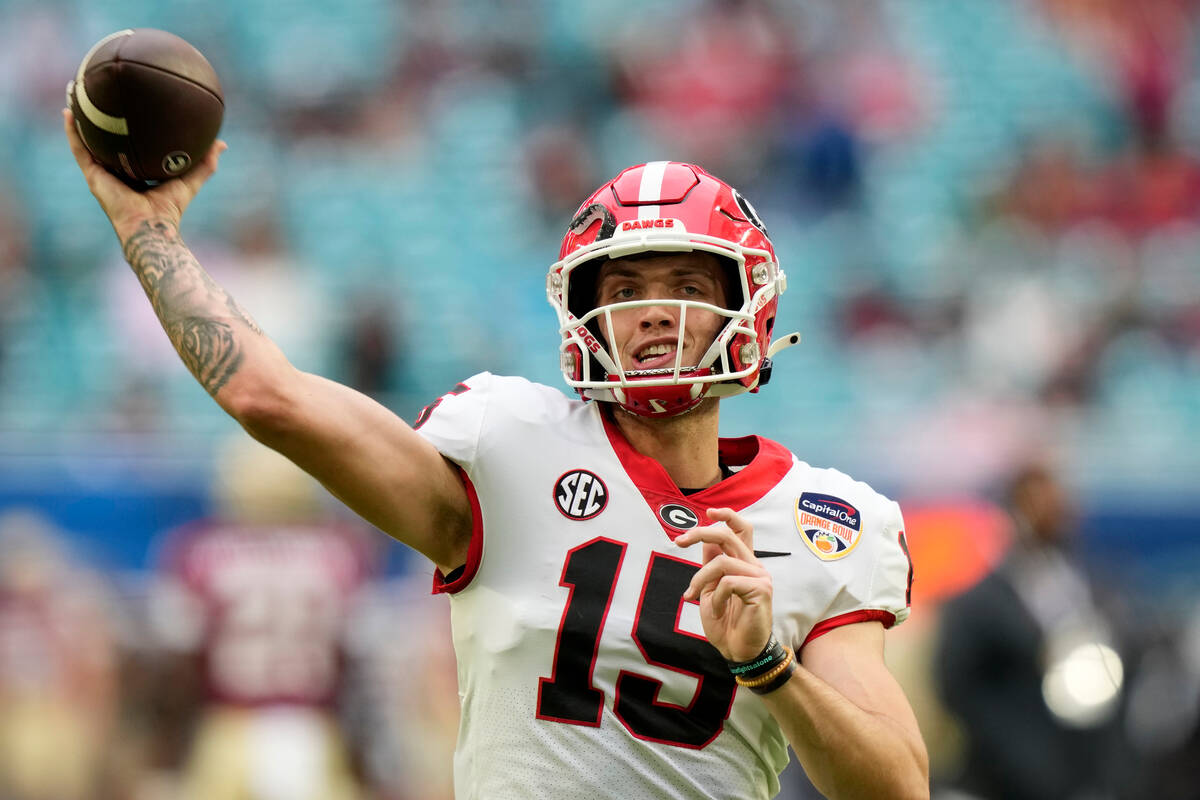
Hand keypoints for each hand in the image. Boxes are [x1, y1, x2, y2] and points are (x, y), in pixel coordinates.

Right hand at [63, 108, 226, 240]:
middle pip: (105, 142)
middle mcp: (116, 172)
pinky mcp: (93, 176)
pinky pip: (79, 149)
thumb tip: (222, 144)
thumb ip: (205, 163)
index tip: (130, 109)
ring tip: (75, 96)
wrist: (151, 226)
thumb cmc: (170, 209)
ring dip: (79, 121)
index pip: (130, 148)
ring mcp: (102, 174)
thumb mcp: (190, 180)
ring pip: (87, 142)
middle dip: (100, 121)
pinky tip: (69, 112)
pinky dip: (72, 132)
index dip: (129, 131)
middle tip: (99, 95)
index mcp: (135, 173)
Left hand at [676, 507, 773, 661]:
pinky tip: (716, 611)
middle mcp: (754, 565)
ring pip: (721, 562)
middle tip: (678, 542)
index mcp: (743, 563)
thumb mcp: (710, 589)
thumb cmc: (725, 622)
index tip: (708, 512)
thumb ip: (710, 564)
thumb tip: (703, 539)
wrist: (738, 651)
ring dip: (700, 579)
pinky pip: (728, 582)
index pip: (741, 529)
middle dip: (700, 532)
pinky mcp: (761, 589)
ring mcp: (760, 576)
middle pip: (729, 534)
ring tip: (695, 596)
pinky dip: (715, 597)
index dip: (726, 515)